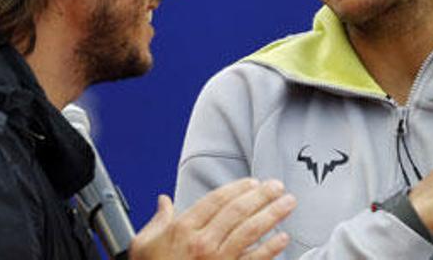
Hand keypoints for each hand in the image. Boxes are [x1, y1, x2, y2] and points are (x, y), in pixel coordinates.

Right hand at [129, 178, 295, 259]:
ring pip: (250, 231)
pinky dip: (271, 249)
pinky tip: (283, 238)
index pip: (216, 200)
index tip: (253, 182)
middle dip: (261, 195)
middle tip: (277, 186)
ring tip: (288, 203)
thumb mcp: (144, 245)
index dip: (237, 188)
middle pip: (238, 211)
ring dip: (272, 214)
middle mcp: (202, 243)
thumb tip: (164, 201)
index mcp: (182, 230)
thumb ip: (158, 220)